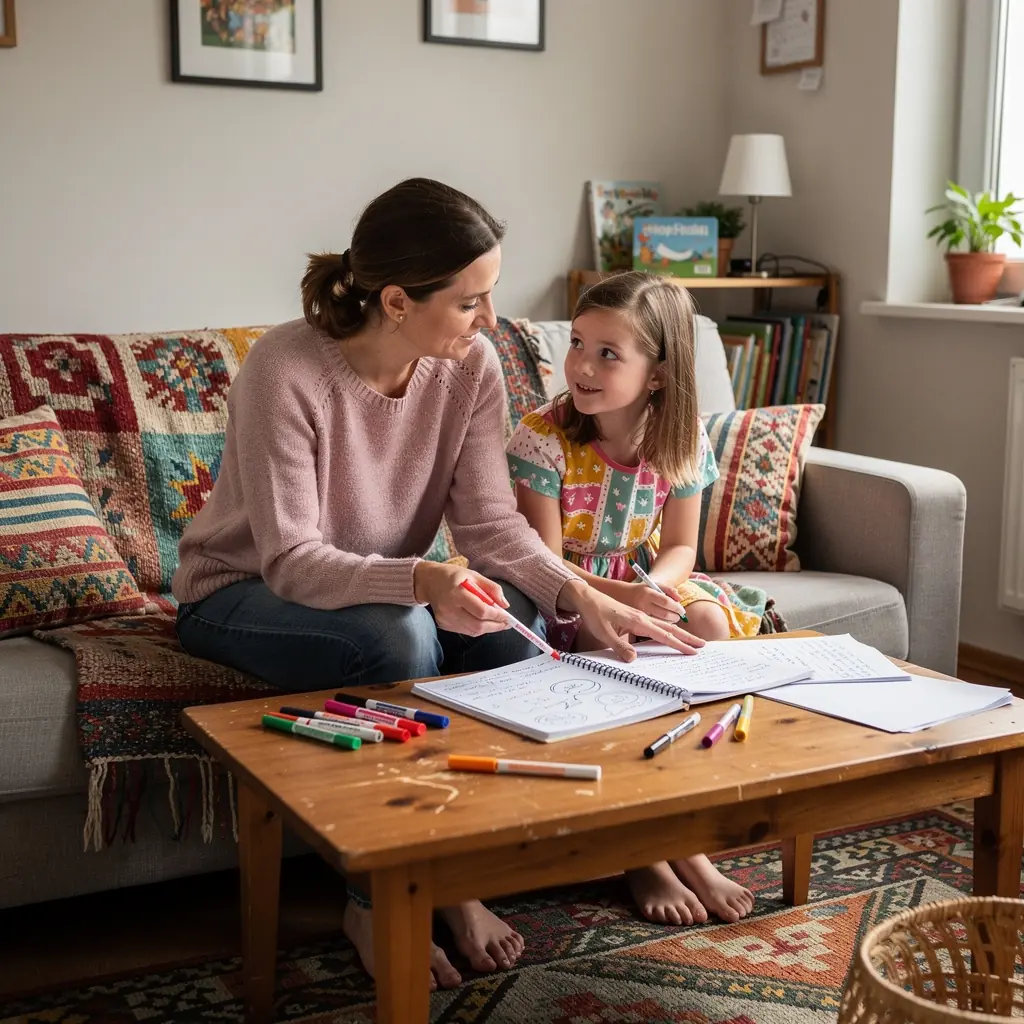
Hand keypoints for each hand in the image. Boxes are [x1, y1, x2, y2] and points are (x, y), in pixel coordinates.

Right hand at [413, 562, 510, 636]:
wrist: (428, 581)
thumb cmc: (452, 576)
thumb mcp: (473, 575)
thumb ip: (491, 588)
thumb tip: (505, 605)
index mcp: (457, 593)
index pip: (481, 610)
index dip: (497, 616)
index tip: (508, 617)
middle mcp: (449, 608)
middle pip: (478, 625)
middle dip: (495, 626)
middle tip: (506, 623)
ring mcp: (445, 618)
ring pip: (473, 631)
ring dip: (488, 628)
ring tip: (497, 622)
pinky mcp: (443, 624)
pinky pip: (465, 631)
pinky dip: (477, 628)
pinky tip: (482, 621)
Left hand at [557, 580, 704, 661]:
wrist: (587, 597)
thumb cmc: (594, 614)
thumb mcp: (603, 633)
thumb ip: (618, 646)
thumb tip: (634, 659)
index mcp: (637, 621)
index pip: (663, 635)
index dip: (678, 644)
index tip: (692, 651)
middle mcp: (642, 617)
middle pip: (669, 629)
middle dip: (686, 638)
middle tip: (703, 645)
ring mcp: (639, 616)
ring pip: (664, 625)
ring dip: (679, 633)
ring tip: (692, 641)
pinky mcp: (635, 616)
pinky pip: (655, 624)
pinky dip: (667, 630)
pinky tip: (670, 635)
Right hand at [620, 581, 685, 622]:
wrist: (621, 595)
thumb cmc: (642, 590)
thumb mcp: (654, 585)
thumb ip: (668, 590)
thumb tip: (680, 598)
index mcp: (648, 593)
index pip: (667, 602)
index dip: (677, 607)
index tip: (682, 611)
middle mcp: (643, 604)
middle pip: (665, 614)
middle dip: (676, 617)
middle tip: (679, 616)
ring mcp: (640, 615)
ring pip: (661, 623)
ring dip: (671, 622)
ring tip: (673, 618)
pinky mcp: (637, 623)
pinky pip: (655, 627)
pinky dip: (663, 626)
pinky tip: (665, 623)